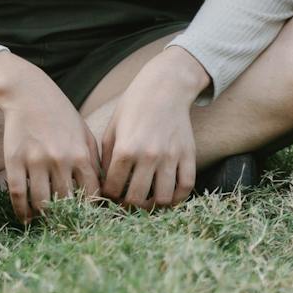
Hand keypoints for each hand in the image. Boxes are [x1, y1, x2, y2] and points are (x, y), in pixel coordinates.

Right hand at [0, 52, 100, 223]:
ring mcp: (36, 160)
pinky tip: (25, 218)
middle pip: (65, 201)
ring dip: (43, 216)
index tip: (86, 218)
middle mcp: (61, 159)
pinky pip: (18, 193)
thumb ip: (93, 160)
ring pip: (41, 201)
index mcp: (81, 154)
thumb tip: (100, 188)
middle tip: (64, 226)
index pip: (91, 193)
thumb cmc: (61, 115)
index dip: (88, 210)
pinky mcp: (14, 160)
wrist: (29, 94)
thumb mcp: (84, 133)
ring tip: (45, 222)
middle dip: (65, 216)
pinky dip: (21, 210)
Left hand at [98, 46, 210, 208]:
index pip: (113, 188)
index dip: (108, 196)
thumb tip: (104, 185)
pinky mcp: (188, 154)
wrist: (166, 87)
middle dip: (128, 205)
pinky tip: (167, 195)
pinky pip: (186, 186)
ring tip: (147, 200)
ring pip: (162, 198)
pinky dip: (177, 197)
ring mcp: (171, 156)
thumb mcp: (112, 128)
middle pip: (136, 198)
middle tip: (127, 201)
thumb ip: (105, 158)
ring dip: (152, 205)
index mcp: (126, 149)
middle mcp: (149, 155)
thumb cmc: (134, 106)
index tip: (110, 194)